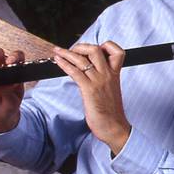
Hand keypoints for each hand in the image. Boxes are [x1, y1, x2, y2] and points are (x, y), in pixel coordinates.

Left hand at [52, 40, 131, 155]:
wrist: (114, 128)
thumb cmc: (111, 114)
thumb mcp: (110, 92)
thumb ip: (103, 81)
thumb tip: (90, 76)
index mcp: (115, 75)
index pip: (116, 51)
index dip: (105, 46)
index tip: (93, 49)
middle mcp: (107, 75)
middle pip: (96, 49)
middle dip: (81, 46)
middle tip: (72, 50)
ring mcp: (98, 81)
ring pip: (82, 59)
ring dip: (67, 53)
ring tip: (58, 51)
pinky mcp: (89, 90)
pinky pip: (75, 72)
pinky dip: (64, 64)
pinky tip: (58, 61)